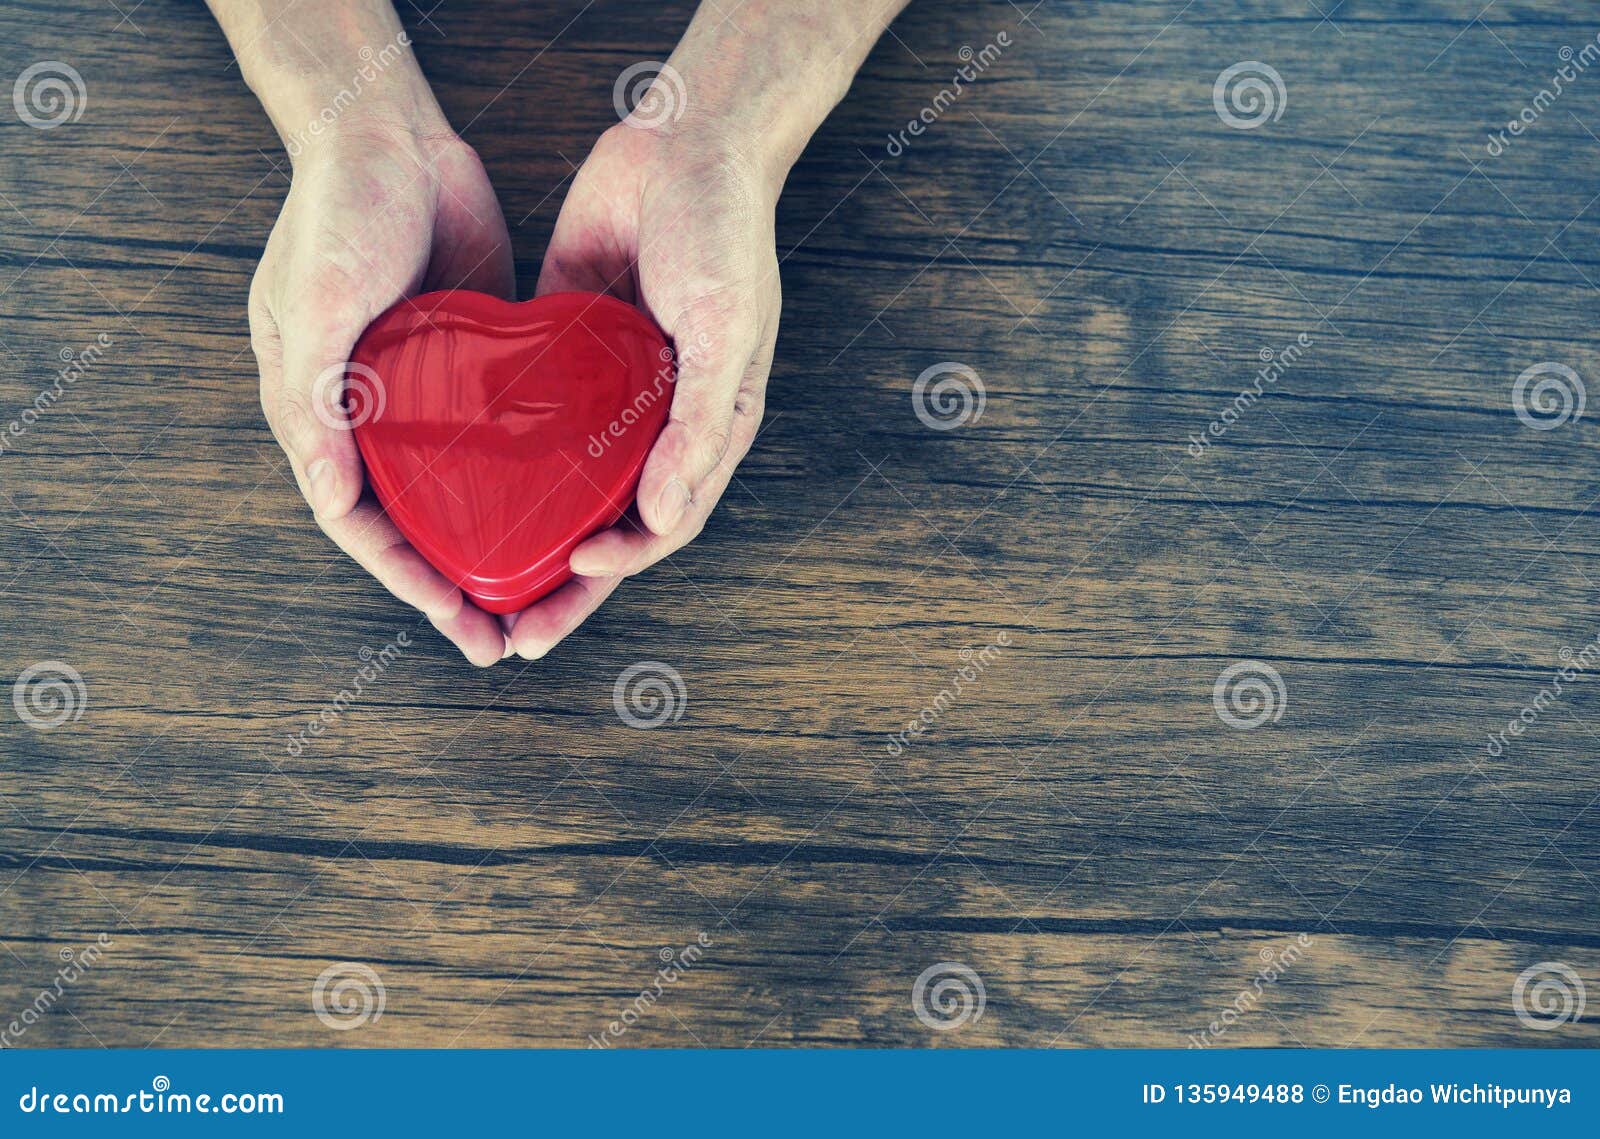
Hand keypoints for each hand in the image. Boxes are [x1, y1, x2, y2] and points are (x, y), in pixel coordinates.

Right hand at [249, 120, 514, 665]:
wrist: (388, 133)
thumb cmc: (335, 212)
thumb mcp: (314, 304)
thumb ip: (315, 401)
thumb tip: (329, 500)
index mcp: (319, 414)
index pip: (363, 522)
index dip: (408, 580)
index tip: (457, 623)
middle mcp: (370, 415)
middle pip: (415, 521)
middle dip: (455, 584)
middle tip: (505, 639)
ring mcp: (424, 392)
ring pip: (459, 489)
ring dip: (494, 542)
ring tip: (543, 590)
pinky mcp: (472, 362)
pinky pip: (497, 435)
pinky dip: (522, 475)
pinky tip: (567, 505)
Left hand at [507, 122, 780, 658]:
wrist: (686, 140)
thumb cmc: (726, 235)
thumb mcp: (726, 334)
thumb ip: (697, 428)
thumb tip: (660, 521)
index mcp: (704, 430)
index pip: (659, 524)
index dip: (619, 565)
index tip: (571, 577)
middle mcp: (653, 422)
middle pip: (603, 524)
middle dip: (561, 586)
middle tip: (509, 635)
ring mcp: (605, 389)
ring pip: (561, 481)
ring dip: (524, 532)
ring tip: (472, 578)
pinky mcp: (563, 347)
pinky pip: (530, 412)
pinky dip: (500, 450)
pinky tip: (454, 477)